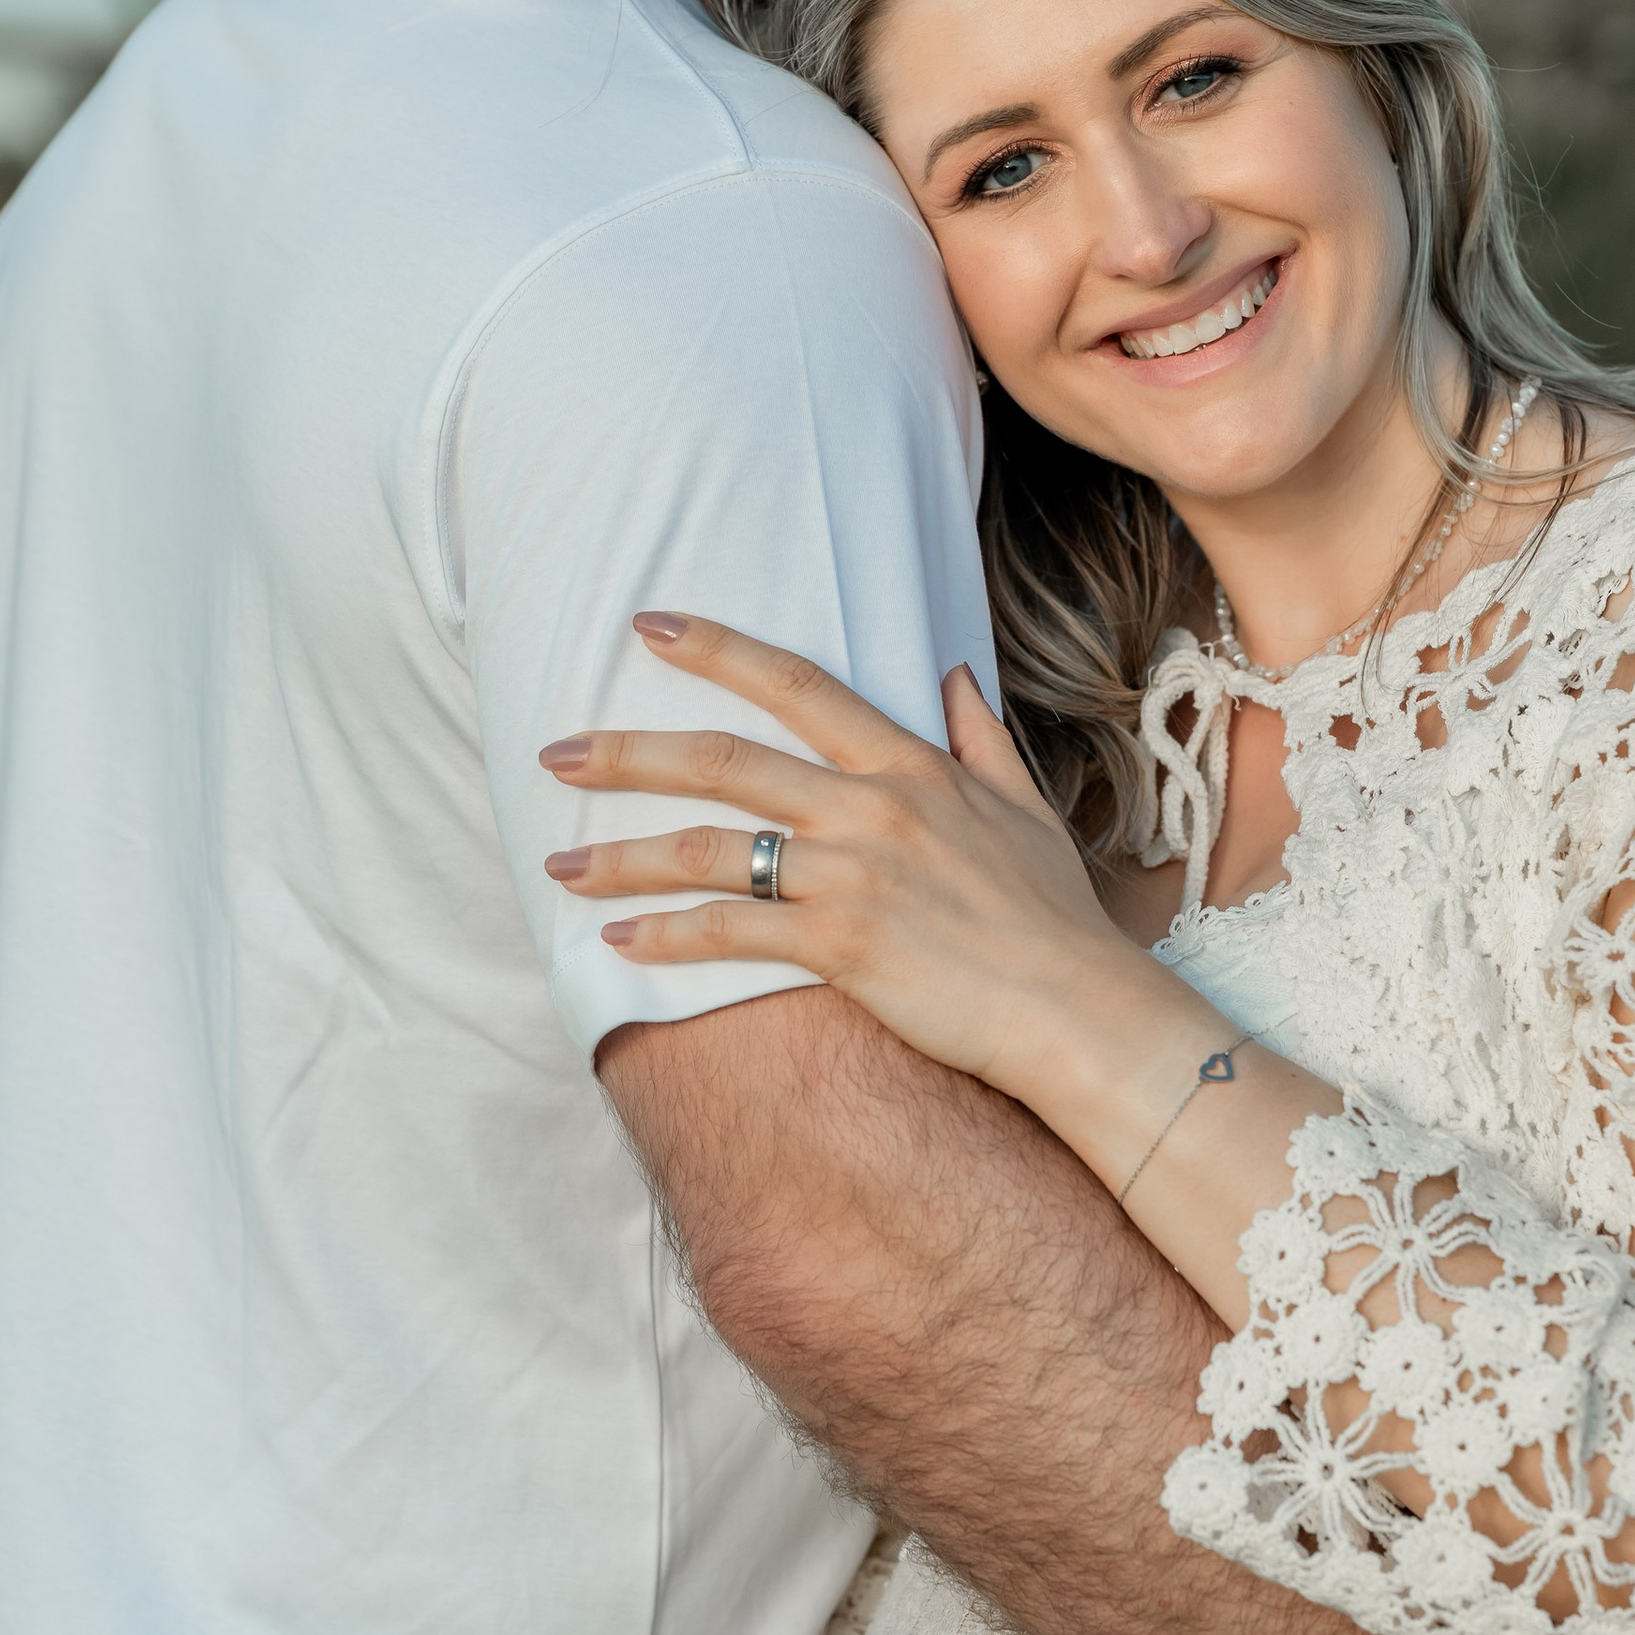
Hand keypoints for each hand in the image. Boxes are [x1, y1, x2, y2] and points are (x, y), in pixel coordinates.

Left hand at [539, 616, 1198, 1113]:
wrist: (1078, 1009)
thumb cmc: (1055, 918)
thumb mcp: (1024, 807)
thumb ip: (978, 737)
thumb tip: (952, 674)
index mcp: (908, 767)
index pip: (797, 686)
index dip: (717, 649)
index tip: (649, 625)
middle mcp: (871, 808)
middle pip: (725, 762)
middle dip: (629, 751)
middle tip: (556, 752)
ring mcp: (854, 877)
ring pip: (712, 849)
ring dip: (624, 855)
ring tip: (560, 864)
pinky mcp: (842, 947)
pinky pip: (732, 932)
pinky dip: (667, 935)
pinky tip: (619, 942)